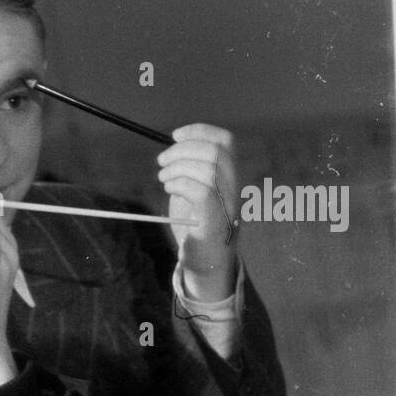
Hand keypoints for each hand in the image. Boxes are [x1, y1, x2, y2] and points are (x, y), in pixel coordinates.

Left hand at [157, 124, 239, 301]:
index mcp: (230, 176)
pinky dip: (179, 183)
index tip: (175, 135)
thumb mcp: (193, 192)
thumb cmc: (196, 227)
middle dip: (183, 150)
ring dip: (178, 167)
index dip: (200, 131)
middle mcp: (234, 187)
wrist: (206, 264)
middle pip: (215, 151)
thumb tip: (173, 149)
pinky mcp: (216, 220)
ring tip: (163, 177)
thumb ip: (190, 171)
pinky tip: (169, 188)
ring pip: (208, 168)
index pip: (225, 141)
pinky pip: (201, 191)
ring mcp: (228, 204)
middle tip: (161, 161)